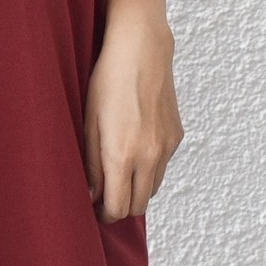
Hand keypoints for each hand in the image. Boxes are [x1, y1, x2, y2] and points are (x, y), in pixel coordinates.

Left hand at [84, 16, 183, 222]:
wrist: (142, 50)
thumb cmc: (108, 81)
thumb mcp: (89, 122)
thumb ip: (91, 163)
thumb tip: (91, 194)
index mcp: (123, 155)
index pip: (118, 208)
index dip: (105, 215)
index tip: (95, 211)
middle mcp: (149, 156)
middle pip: (138, 206)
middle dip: (120, 207)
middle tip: (104, 196)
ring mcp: (166, 147)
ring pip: (152, 189)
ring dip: (136, 189)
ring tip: (118, 173)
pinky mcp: (177, 136)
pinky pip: (162, 166)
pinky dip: (149, 168)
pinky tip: (134, 149)